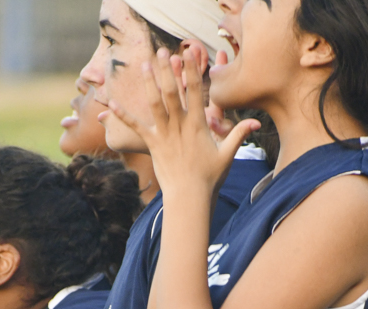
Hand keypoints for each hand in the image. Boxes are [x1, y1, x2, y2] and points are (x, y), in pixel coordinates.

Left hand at [104, 45, 258, 197]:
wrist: (189, 197)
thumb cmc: (210, 178)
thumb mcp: (228, 155)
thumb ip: (239, 135)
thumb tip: (257, 123)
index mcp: (197, 125)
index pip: (194, 92)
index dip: (190, 71)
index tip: (187, 54)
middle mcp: (179, 126)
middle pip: (171, 92)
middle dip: (167, 70)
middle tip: (162, 51)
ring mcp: (164, 135)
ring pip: (155, 104)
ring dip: (149, 83)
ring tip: (144, 65)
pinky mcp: (152, 145)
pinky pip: (136, 127)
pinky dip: (123, 115)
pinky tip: (111, 103)